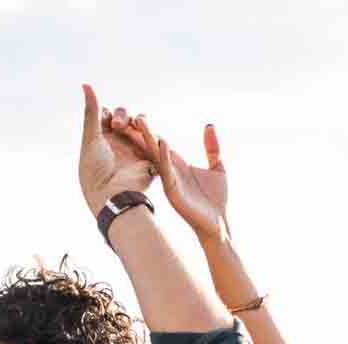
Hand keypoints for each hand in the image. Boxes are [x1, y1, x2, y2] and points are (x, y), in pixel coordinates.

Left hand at [79, 84, 155, 214]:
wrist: (114, 196)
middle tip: (117, 125)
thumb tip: (85, 83)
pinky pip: (153, 141)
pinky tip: (146, 132)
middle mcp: (117, 145)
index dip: (105, 113)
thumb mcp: (91, 137)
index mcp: (100, 141)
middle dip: (122, 115)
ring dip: (137, 122)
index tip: (105, 120)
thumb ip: (91, 111)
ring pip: (140, 126)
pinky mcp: (148, 159)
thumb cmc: (96, 170)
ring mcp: (133, 151)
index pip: (105, 116)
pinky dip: (151, 134)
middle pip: (123, 117)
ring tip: (135, 125)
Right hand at [146, 122, 230, 242]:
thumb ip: (212, 148)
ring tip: (140, 122)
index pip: (159, 143)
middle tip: (128, 115)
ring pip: (155, 156)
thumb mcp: (217, 168)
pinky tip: (162, 142)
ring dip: (148, 139)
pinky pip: (166, 171)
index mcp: (178, 164)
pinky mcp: (173, 192)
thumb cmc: (217, 199)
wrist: (219, 224)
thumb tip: (209, 125)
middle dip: (141, 131)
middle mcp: (170, 171)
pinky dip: (164, 156)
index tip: (136, 115)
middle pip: (152, 146)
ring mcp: (170, 181)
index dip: (148, 130)